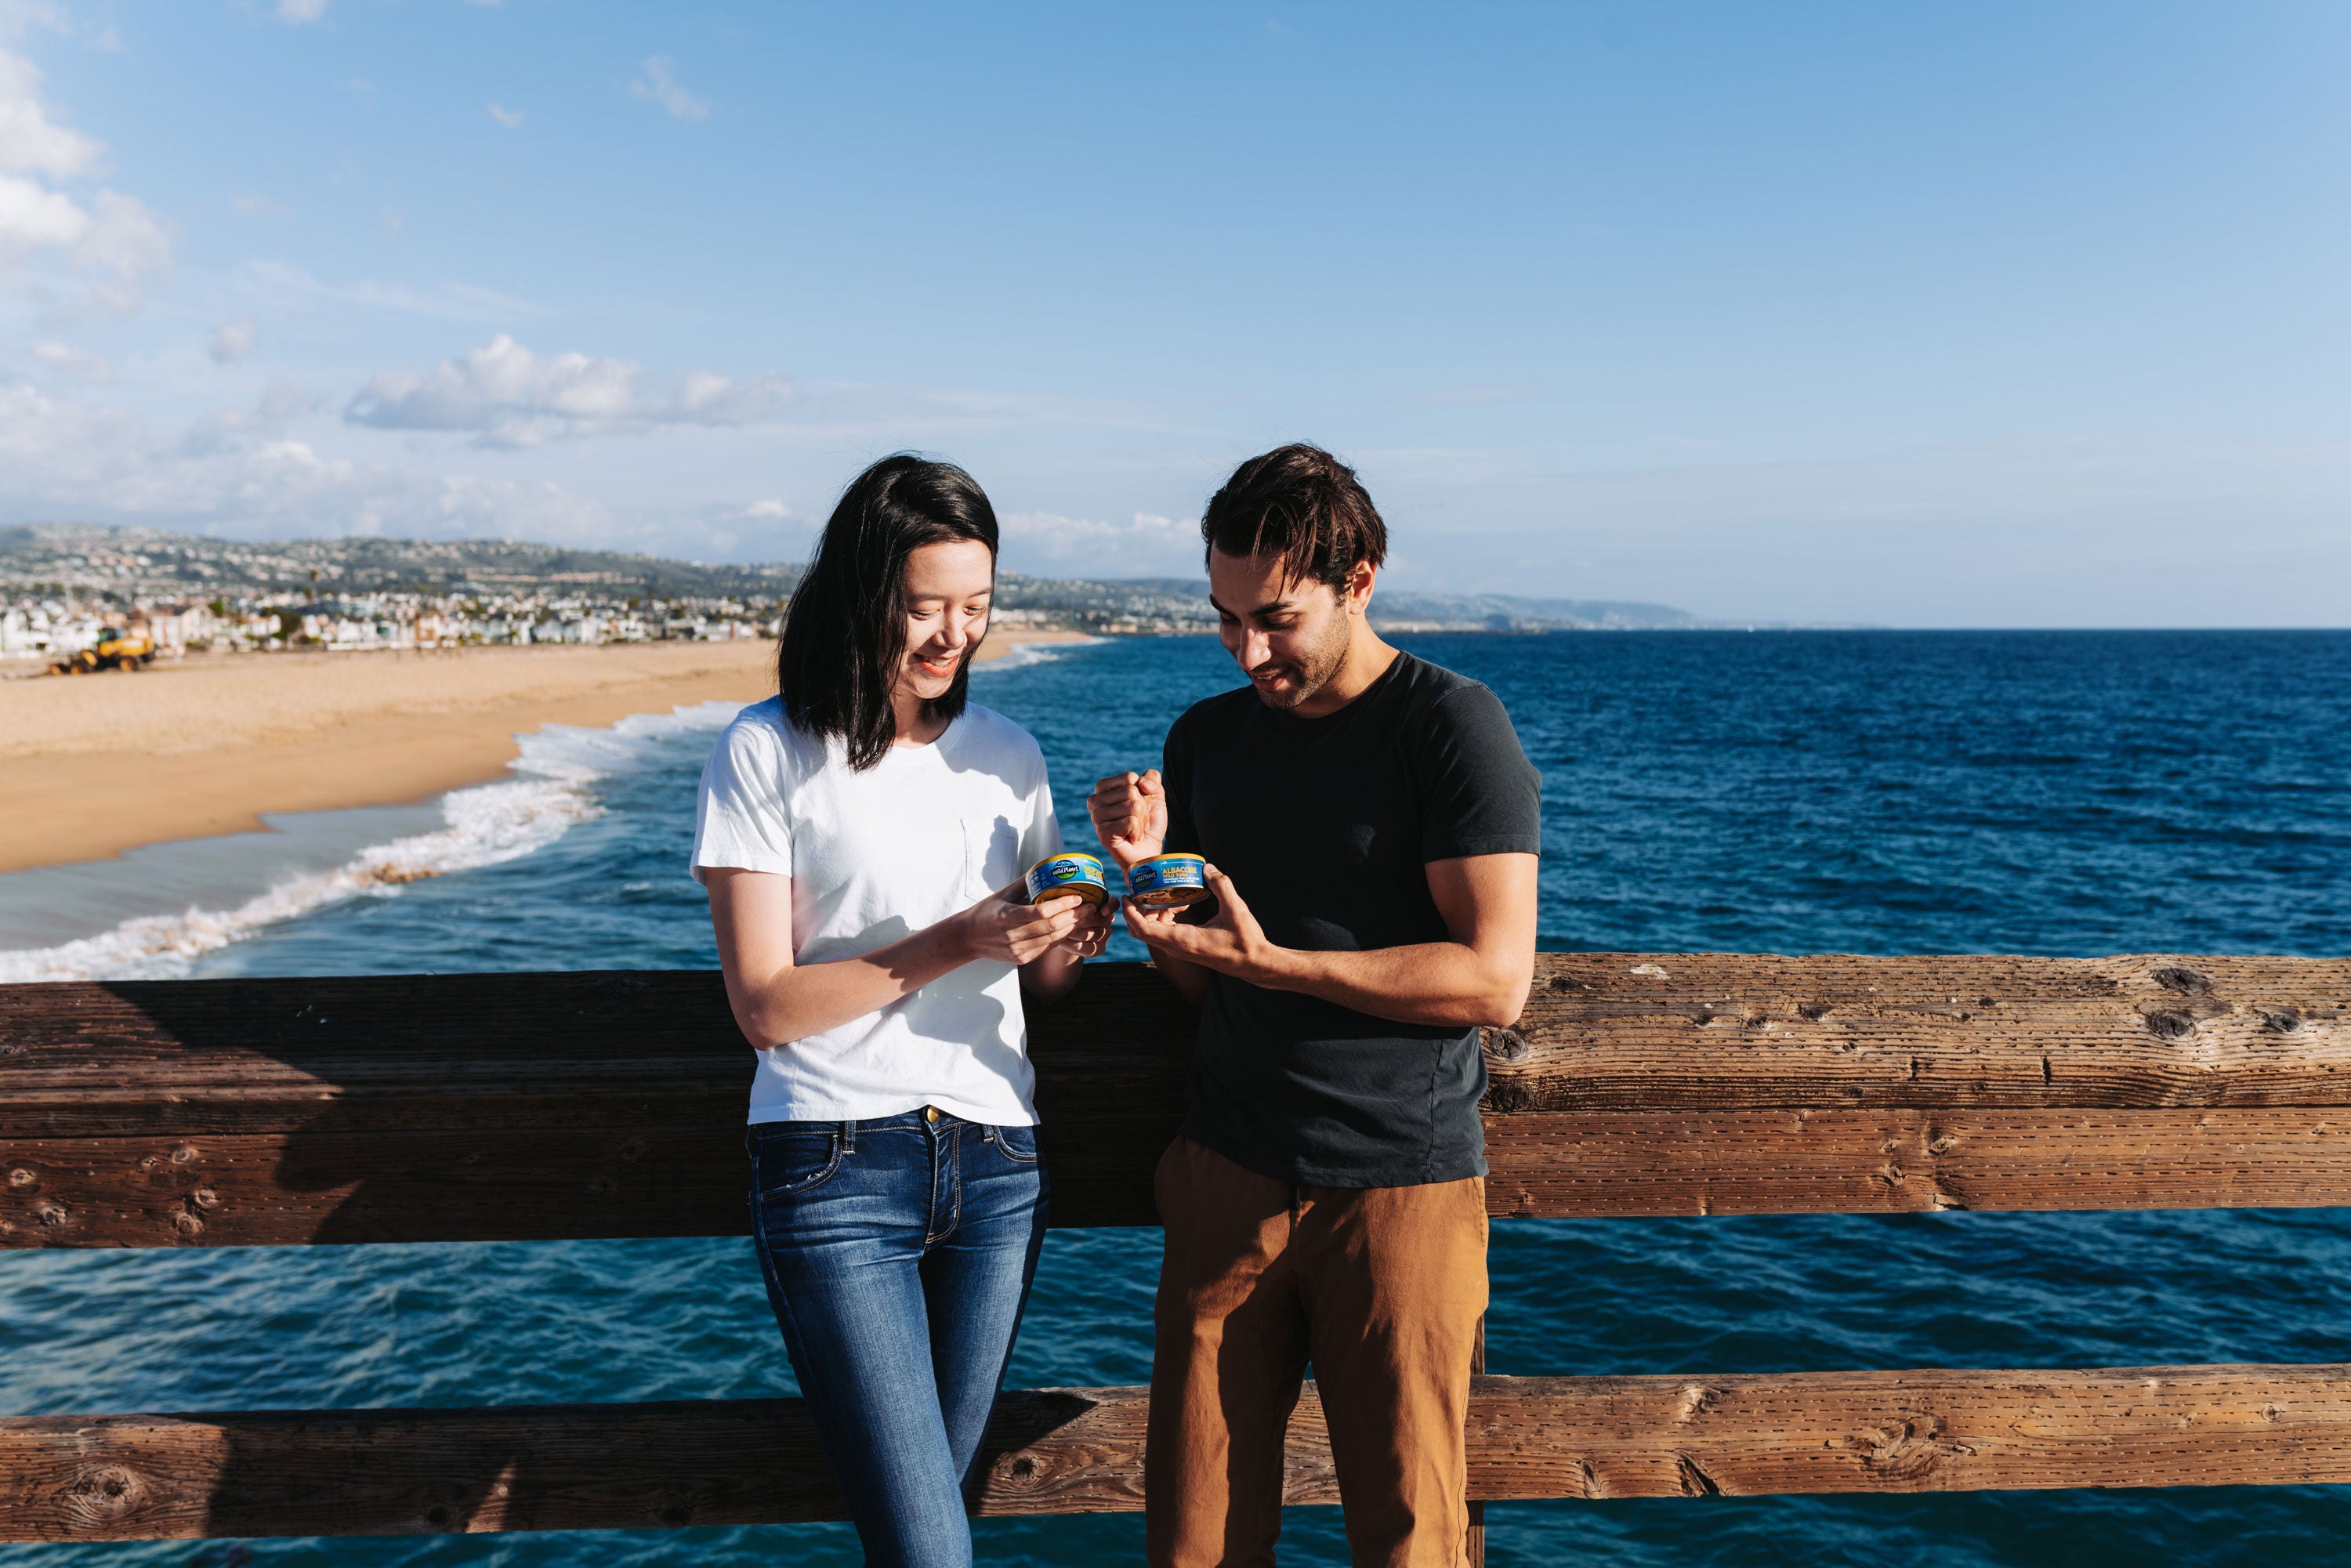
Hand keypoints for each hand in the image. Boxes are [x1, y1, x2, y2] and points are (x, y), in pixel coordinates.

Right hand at [957, 880, 1084, 965]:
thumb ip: (1024, 882)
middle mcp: (1012, 936)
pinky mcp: (1022, 959)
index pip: (1041, 912)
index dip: (1062, 905)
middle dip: (1075, 917)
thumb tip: (1047, 866)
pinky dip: (1061, 937)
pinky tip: (1071, 928)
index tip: (1078, 896)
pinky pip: (1047, 948)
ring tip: (1086, 917)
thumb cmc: (987, 911)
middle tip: (1090, 907)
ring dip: (1072, 928)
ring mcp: (1018, 950)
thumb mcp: (1002, 893)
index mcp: (1007, 917)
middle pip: (1051, 927)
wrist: (969, 938)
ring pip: (1053, 940)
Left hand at [1053, 898, 1112, 959]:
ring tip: (1058, 930)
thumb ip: (1072, 899)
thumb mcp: (1068, 903)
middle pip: (1099, 921)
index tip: (1103, 911)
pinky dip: (1072, 945)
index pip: (1113, 903)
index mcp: (1104, 903)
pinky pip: (1088, 948)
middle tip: (1064, 919)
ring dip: (1073, 932)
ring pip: (1091, 934)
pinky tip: (1060, 942)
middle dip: (1080, 920)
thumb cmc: (1065, 911)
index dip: (1110, 907)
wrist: (1062, 932)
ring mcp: (1105, 935)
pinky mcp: (1100, 948)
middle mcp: (1108, 919)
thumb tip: (1067, 897)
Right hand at [1087, 769, 1166, 868]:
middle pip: (1131, 791)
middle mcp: (1095, 800)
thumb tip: (1141, 782)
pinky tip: (1130, 838)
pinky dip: (1138, 831)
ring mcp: (1096, 817)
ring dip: (1141, 821)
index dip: (1142, 792)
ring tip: (1134, 830)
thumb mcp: (1155, 795)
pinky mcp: (1102, 833)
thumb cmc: (1148, 823)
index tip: (1139, 806)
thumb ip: (1152, 778)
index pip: (1130, 777)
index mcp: (1103, 787)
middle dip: (1143, 808)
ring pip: (1133, 806)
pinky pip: (1131, 822)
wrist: (1148, 851)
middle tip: (1137, 821)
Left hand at [1121, 864, 1278, 982]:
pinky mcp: (1187, 948)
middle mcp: (1177, 948)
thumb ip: (1222, 885)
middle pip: (1142, 931)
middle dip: (1139, 910)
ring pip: (1153, 932)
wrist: (1254, 963)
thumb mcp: (1236, 909)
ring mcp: (1181, 950)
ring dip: (1153, 913)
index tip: (1127, 895)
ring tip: (1167, 894)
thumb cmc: (1245, 941)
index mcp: (1182, 940)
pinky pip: (1165, 933)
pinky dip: (1165, 918)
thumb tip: (1208, 867)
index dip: (1130, 913)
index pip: (1142, 930)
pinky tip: (1182, 905)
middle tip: (1146, 889)